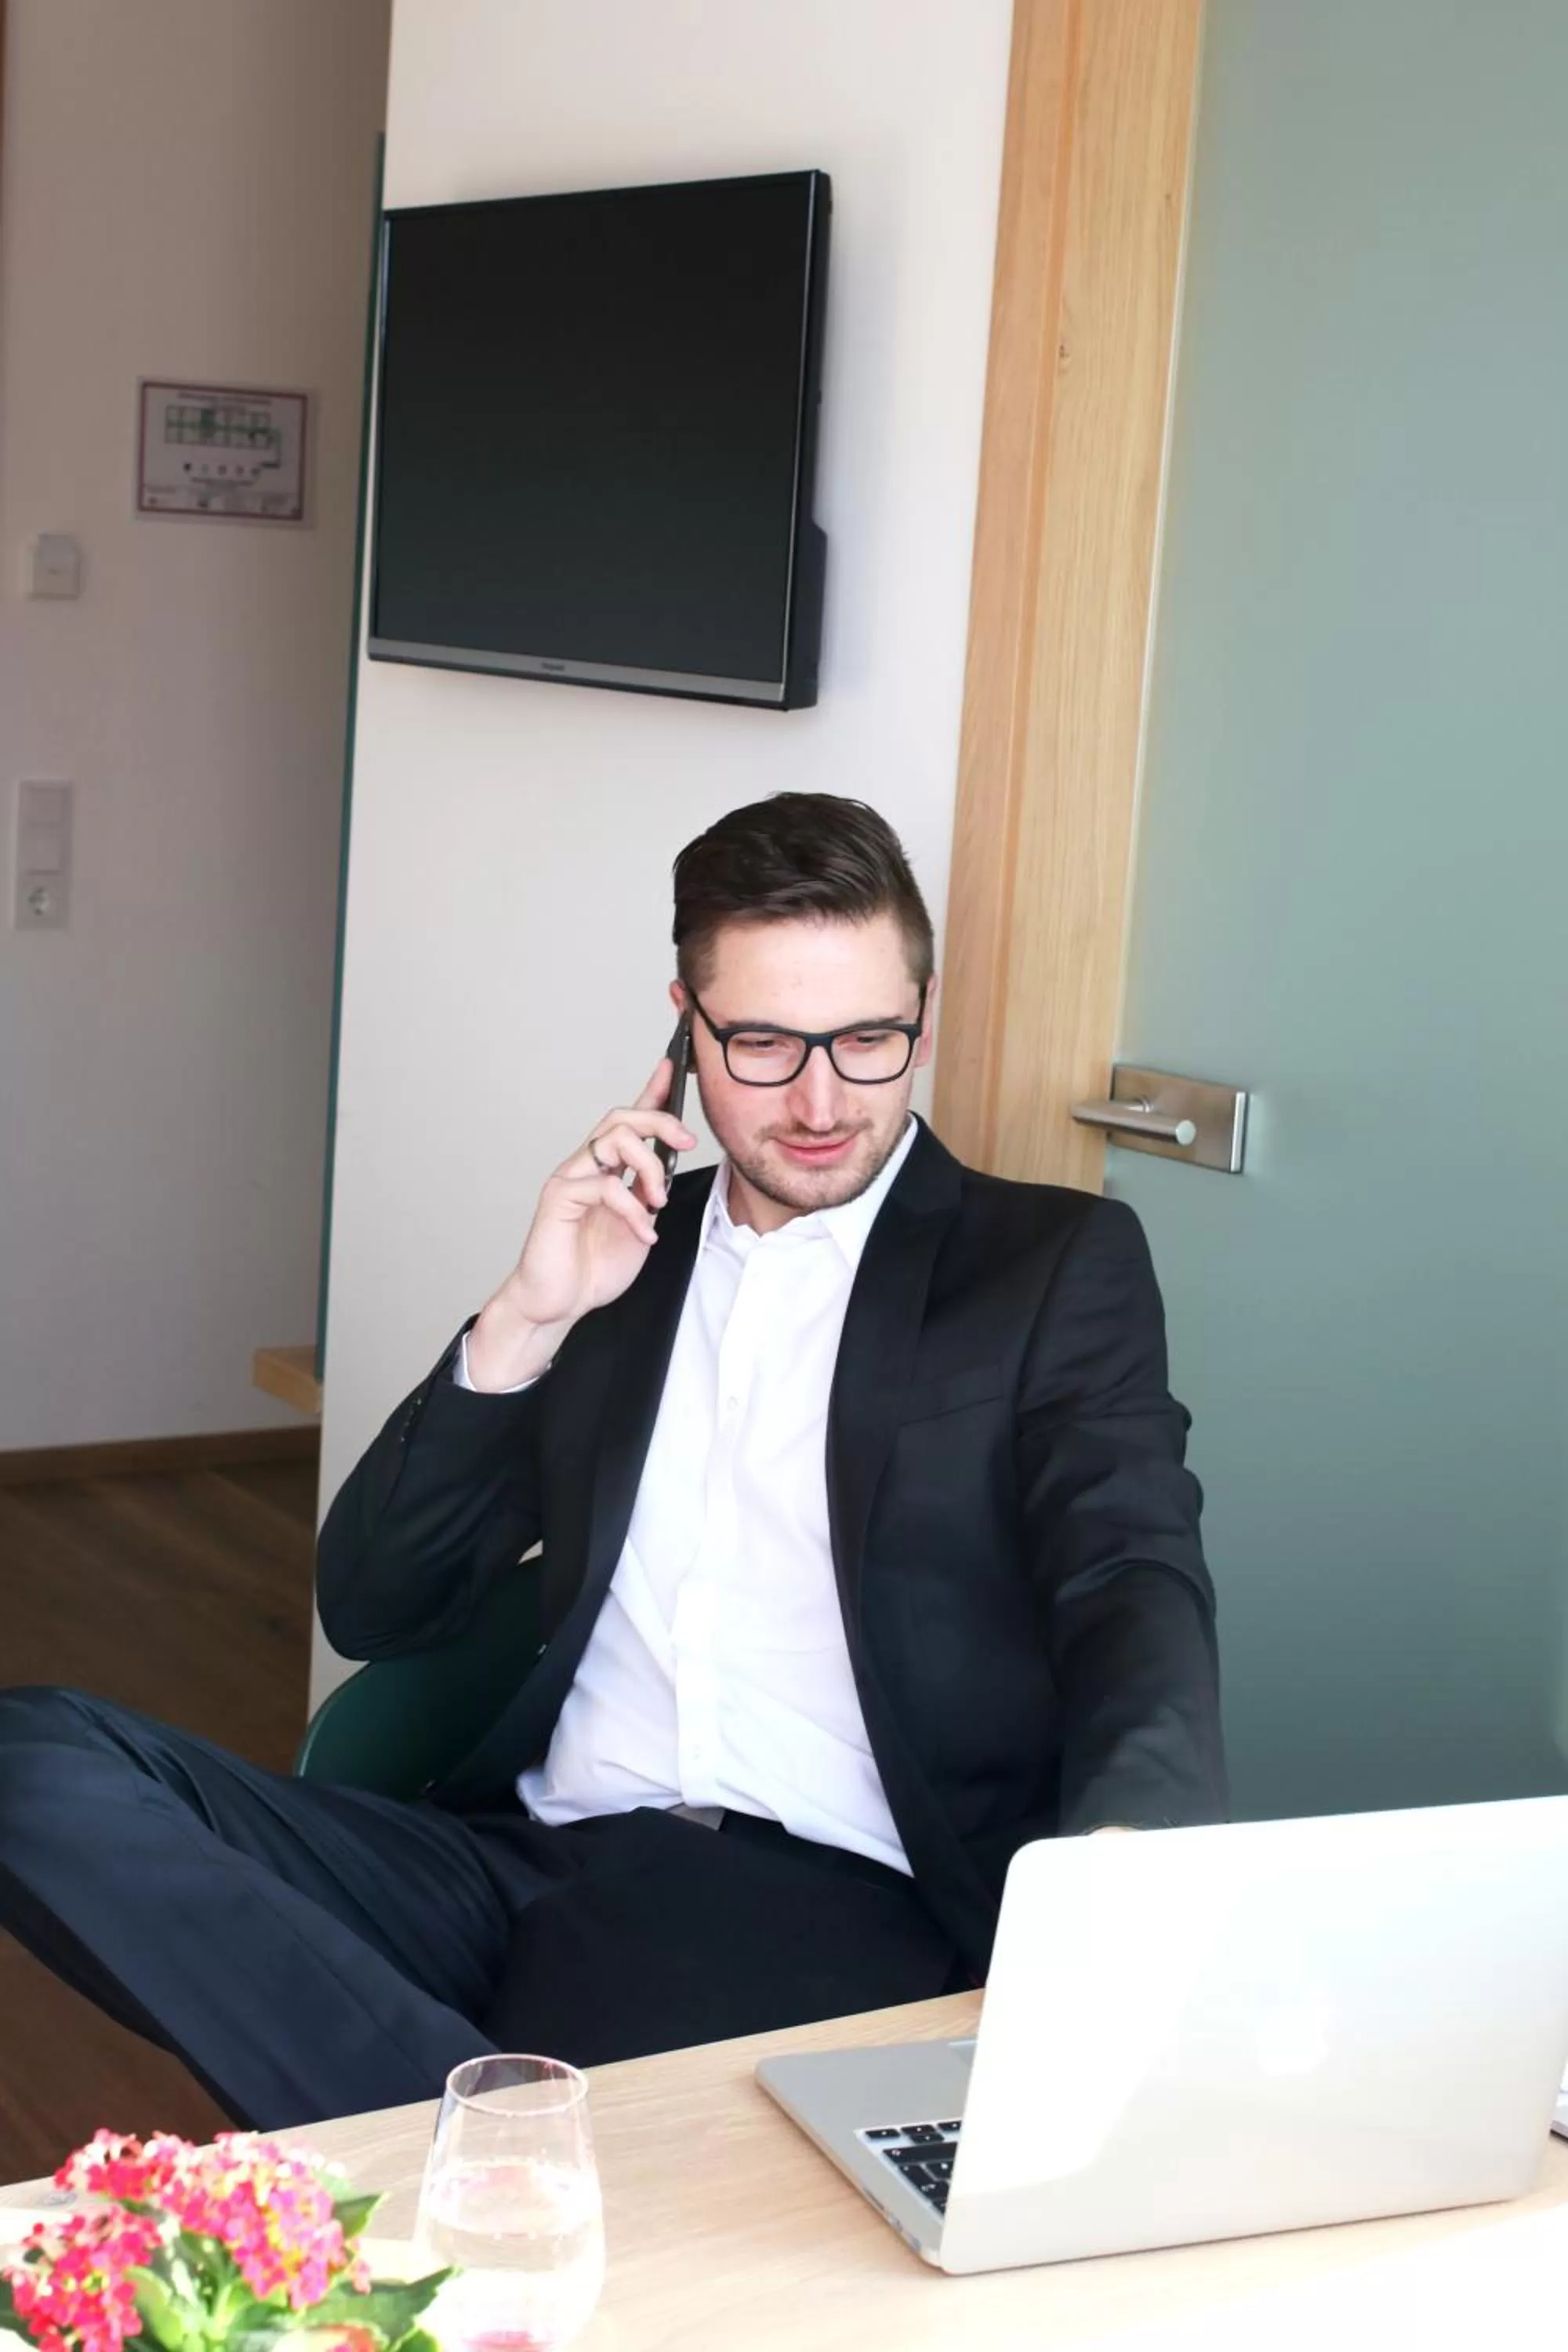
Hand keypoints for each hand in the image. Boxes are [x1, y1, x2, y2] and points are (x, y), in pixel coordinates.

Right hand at [466, 1061, 696, 1389]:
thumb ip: (650, 1196)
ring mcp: (570, 1178)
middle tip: (686, 1144)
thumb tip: (668, 1172)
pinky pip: (603, 1185)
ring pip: (613, 1140)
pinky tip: (644, 1232)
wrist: (558, 1303)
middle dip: (660, 1121)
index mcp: (607, 1170)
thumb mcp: (640, 1226)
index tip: (673, 1066)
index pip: (629, 1122)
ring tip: (658, 1202)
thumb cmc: (593, 1267)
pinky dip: (632, 1209)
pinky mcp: (559, 1198)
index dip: (651, 1091)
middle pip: (621, 1117)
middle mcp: (586, 1166)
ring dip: (648, 1167)